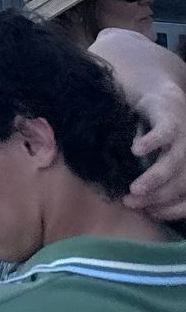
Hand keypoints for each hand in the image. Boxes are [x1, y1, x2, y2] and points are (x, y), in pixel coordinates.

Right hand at [128, 84, 185, 220]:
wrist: (162, 98)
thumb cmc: (160, 136)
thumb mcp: (161, 160)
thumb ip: (154, 177)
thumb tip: (139, 203)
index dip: (172, 209)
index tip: (150, 214)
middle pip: (179, 184)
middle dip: (156, 197)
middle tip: (130, 202)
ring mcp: (184, 139)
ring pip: (173, 163)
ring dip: (154, 178)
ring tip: (134, 188)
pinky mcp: (171, 121)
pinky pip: (164, 134)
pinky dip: (151, 143)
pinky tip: (136, 150)